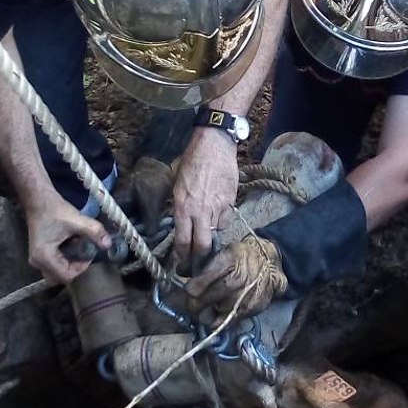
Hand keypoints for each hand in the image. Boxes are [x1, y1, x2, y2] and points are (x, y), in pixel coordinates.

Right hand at [25, 195, 111, 283]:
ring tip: (77, 250)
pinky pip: (53, 267)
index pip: (66, 276)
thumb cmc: (54, 210)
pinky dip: (64, 261)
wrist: (39, 199)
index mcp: (43, 257)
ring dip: (69, 266)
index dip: (81, 268)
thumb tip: (108, 244)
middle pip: (60, 278)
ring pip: (56, 274)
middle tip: (83, 254)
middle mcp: (37, 262)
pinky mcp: (38, 255)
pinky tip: (69, 247)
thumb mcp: (77, 220)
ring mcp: (36, 259)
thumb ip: (94, 232)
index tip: (88, 253)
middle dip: (75, 269)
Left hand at [173, 127, 237, 263]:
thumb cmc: (191, 161)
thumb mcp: (176, 184)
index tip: (182, 262)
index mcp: (182, 207)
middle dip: (200, 258)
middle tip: (197, 262)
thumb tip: (180, 223)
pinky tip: (218, 216)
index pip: (183, 241)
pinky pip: (226, 220)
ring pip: (216, 233)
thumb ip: (178, 207)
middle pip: (203, 245)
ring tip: (207, 234)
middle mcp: (200, 211)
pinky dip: (222, 222)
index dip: (182, 256)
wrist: (214, 145)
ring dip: (211, 236)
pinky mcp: (231, 202)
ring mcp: (218, 208)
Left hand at [184, 236, 286, 324]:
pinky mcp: (247, 311)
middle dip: (192, 304)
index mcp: (225, 263)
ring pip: (209, 314)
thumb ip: (201, 262)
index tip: (186, 291)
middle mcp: (233, 282)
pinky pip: (224, 323)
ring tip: (208, 304)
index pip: (195, 287)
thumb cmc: (242, 257)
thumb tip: (181, 271)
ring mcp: (241, 299)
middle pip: (199, 303)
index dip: (187, 291)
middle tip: (191, 302)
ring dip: (205, 311)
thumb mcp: (223, 251)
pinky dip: (218, 319)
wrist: (269, 264)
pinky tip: (218, 311)